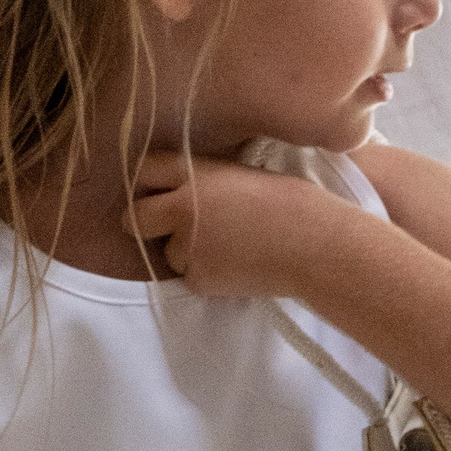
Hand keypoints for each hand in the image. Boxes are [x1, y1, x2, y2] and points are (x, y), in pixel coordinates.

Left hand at [128, 152, 333, 298]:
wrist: (317, 247)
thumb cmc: (294, 204)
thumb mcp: (242, 175)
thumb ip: (206, 182)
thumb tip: (184, 190)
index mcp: (194, 174)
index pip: (145, 171)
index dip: (149, 183)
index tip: (156, 191)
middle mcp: (180, 209)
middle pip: (133, 218)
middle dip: (144, 222)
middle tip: (164, 227)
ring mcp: (187, 246)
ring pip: (169, 253)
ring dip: (188, 253)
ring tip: (231, 248)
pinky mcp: (198, 279)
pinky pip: (190, 277)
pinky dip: (208, 275)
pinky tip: (238, 266)